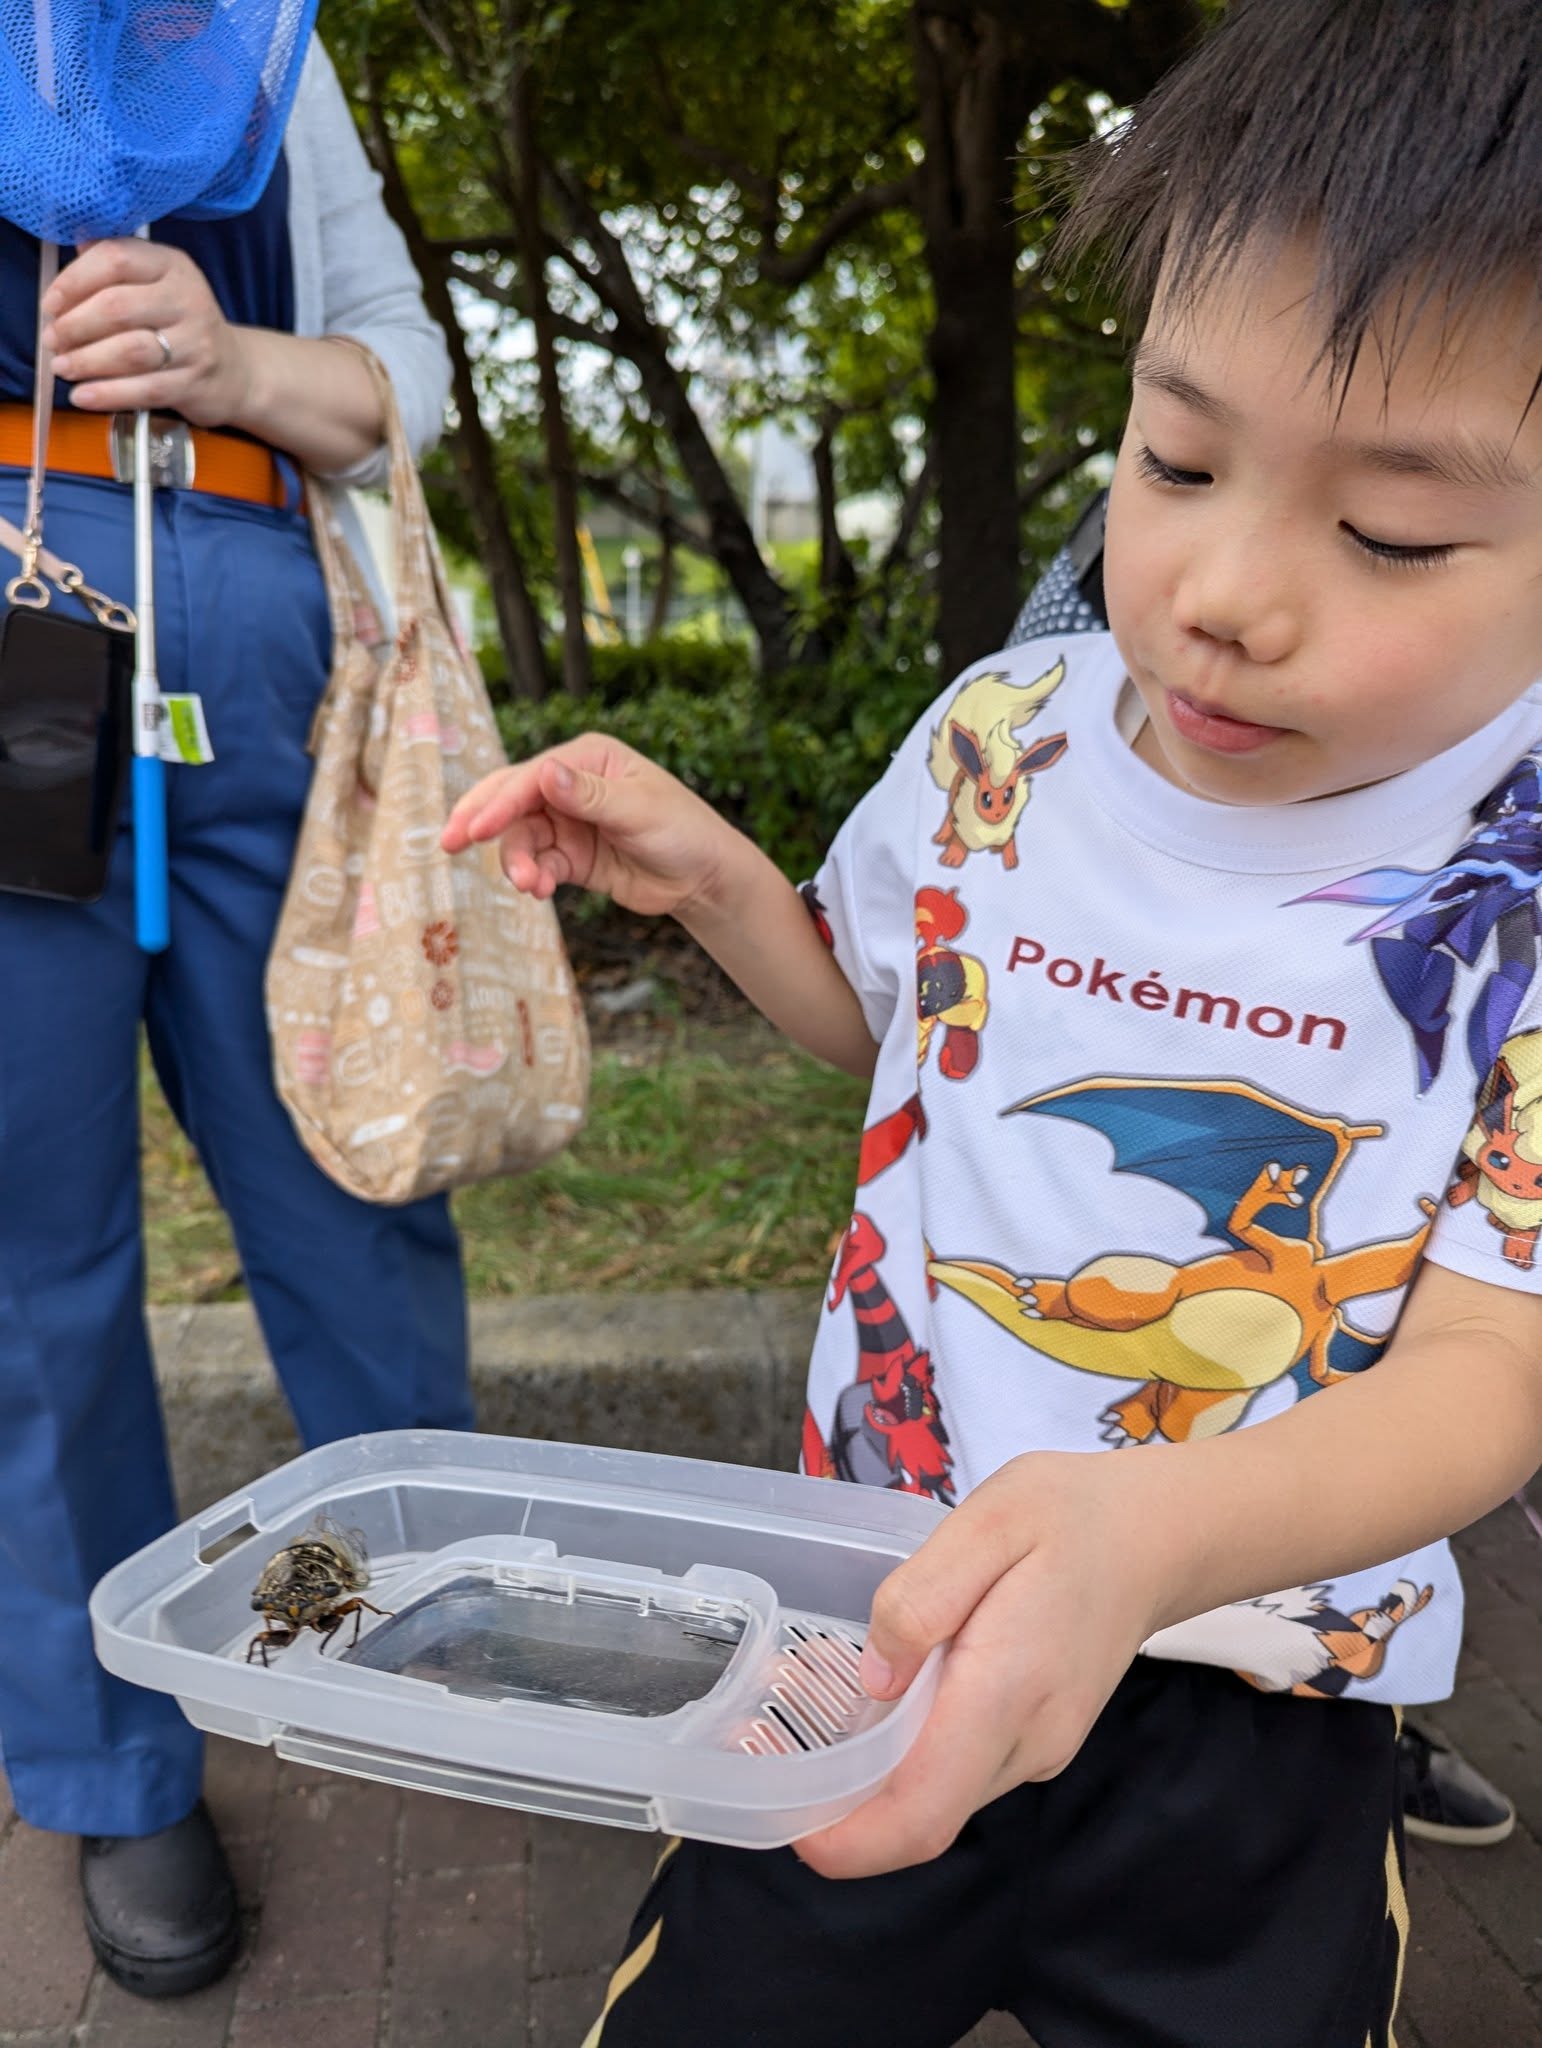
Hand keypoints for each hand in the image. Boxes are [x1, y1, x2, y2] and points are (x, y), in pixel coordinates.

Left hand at [42, 240, 252, 425]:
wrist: (235, 371)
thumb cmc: (179, 323)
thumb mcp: (156, 282)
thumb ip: (118, 264)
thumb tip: (73, 246)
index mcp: (171, 265)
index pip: (116, 259)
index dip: (74, 280)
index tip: (51, 304)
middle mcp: (187, 299)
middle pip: (117, 307)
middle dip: (74, 326)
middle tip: (52, 340)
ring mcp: (195, 343)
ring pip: (130, 351)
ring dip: (87, 361)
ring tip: (62, 367)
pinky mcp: (196, 383)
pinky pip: (145, 390)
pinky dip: (108, 394)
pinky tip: (83, 395)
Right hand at [442, 732, 740, 920]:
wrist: (705, 878)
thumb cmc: (683, 831)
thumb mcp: (640, 811)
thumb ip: (590, 796)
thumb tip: (546, 772)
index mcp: (588, 758)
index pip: (532, 776)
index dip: (501, 803)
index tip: (477, 830)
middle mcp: (571, 785)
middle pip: (511, 799)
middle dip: (482, 822)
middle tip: (450, 844)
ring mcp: (568, 821)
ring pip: (521, 837)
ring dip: (517, 861)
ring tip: (528, 885)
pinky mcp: (570, 855)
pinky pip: (538, 863)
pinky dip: (533, 876)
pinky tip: (539, 890)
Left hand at [794, 1450, 1183, 1880]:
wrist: (1159, 1535)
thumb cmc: (1070, 1515)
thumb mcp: (988, 1522)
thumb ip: (923, 1598)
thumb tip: (873, 1679)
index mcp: (1007, 1691)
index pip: (922, 1814)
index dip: (848, 1840)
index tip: (786, 1823)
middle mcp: (1026, 1742)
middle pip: (921, 1816)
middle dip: (839, 1802)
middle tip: (767, 1740)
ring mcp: (1038, 1749)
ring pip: (938, 1796)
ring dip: (870, 1775)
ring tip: (809, 1700)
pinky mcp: (1037, 1738)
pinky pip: (959, 1769)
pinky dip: (906, 1752)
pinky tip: (876, 1693)